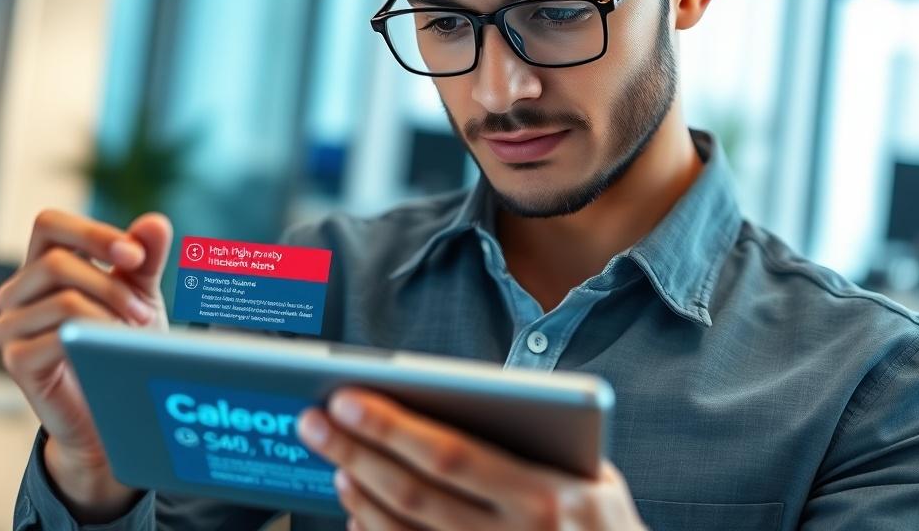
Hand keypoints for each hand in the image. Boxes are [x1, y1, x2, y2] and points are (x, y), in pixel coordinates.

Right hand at [0, 209, 172, 521]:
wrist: (116, 404)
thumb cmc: (124, 342)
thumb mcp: (140, 293)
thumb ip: (145, 258)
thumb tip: (155, 222)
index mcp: (43, 264)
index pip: (49, 223)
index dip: (94, 233)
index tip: (135, 257)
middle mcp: (18, 291)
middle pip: (57, 262)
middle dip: (111, 284)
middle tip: (143, 311)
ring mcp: (11, 326)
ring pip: (61, 298)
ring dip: (110, 312)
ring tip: (134, 331)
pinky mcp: (17, 360)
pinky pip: (57, 334)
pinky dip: (96, 335)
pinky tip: (114, 348)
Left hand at [297, 388, 646, 530]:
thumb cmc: (605, 524)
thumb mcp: (593, 475)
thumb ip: (531, 443)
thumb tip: (446, 408)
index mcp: (546, 493)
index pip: (450, 453)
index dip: (391, 427)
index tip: (346, 398)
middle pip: (415, 492)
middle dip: (355, 452)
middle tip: (313, 420)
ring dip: (361, 495)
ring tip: (334, 460)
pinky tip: (358, 512)